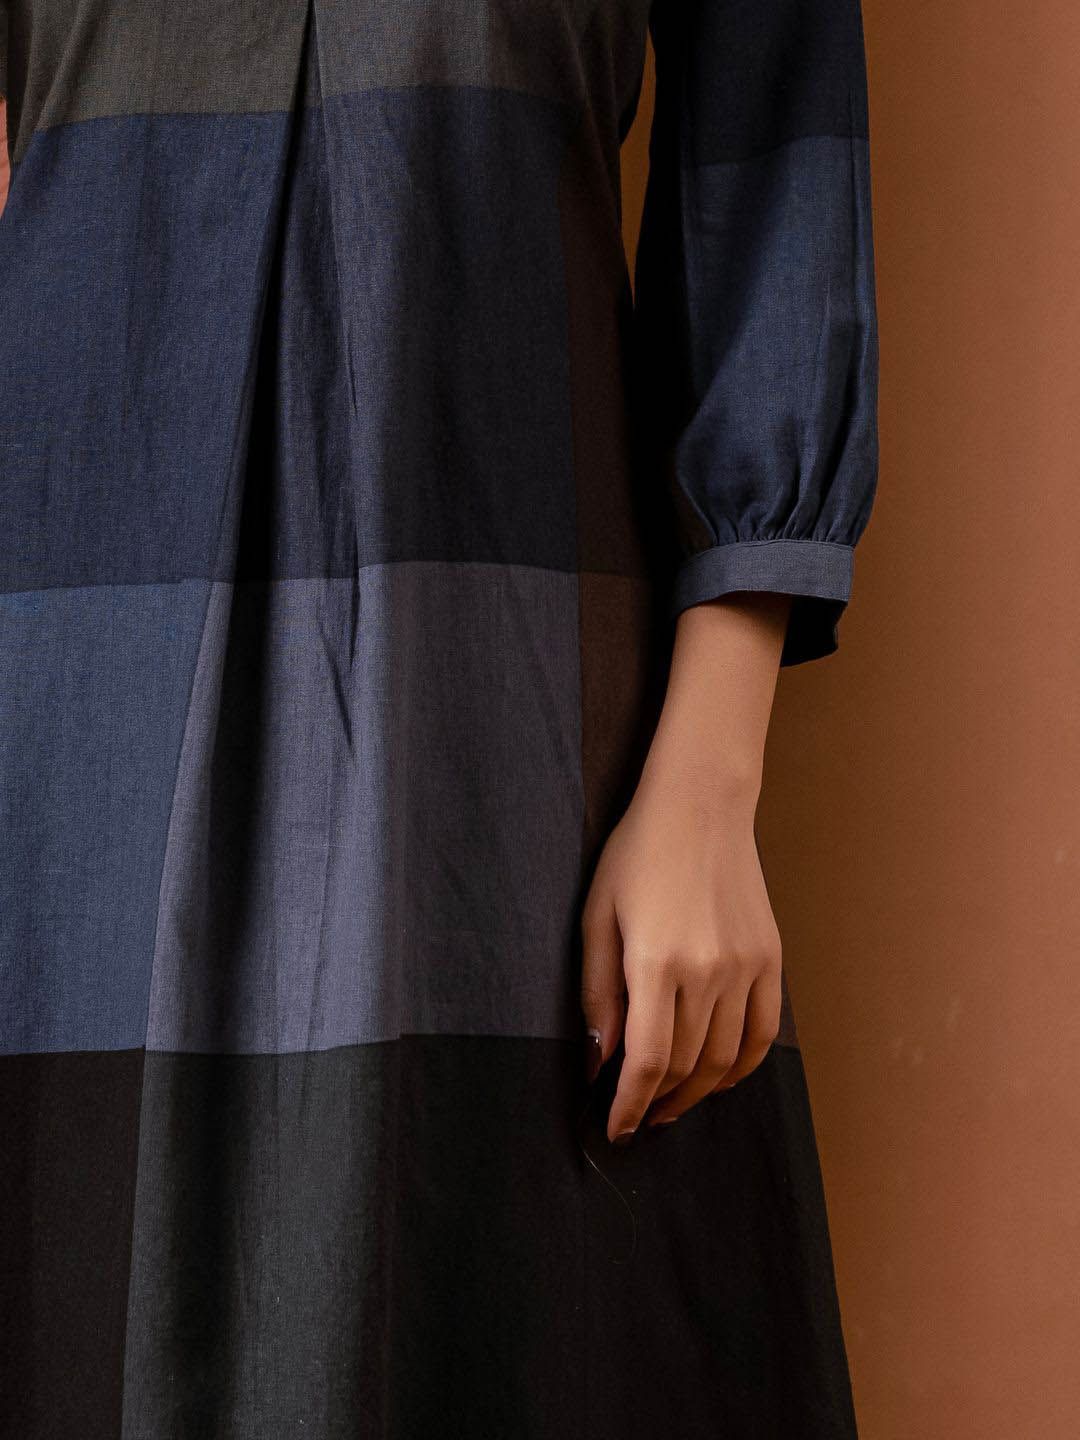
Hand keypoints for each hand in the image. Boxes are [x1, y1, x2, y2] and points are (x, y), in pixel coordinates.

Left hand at [579, 592, 789, 1141]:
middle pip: (686, 1067)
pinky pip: (762, 1033)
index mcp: (656, 963)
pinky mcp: (771, 959)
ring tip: (671, 1104)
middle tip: (637, 1117)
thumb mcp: (596, 918)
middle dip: (658, 1102)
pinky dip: (741, 1066)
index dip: (629, 1105)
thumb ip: (597, 994)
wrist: (700, 807)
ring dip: (696, 1093)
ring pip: (724, 1058)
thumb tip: (601, 1061)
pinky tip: (719, 1079)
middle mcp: (707, 971)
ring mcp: (745, 967)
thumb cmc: (637, 855)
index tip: (616, 1128)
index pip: (646, 1061)